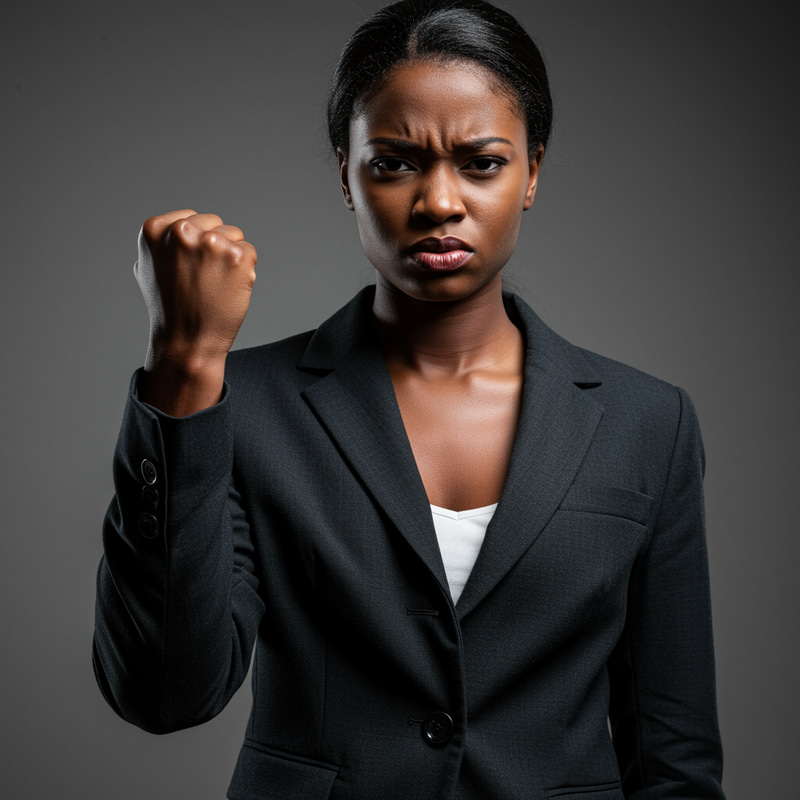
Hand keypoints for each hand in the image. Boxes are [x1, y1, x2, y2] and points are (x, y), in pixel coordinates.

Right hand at [134, 210, 256, 414]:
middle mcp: (182, 231)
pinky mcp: (237, 257)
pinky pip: (249, 251)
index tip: (188, 268)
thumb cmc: (169, 308)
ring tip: (214, 284)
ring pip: (234, 235)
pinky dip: (245, 270)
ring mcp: (211, 243)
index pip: (192, 218)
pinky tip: (228, 288)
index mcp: (156, 229)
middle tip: (203, 279)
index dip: (195, 244)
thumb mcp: (148, 267)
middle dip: (214, 247)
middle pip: (215, 223)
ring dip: (230, 257)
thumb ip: (162, 242)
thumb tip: (173, 227)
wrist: (187, 341)